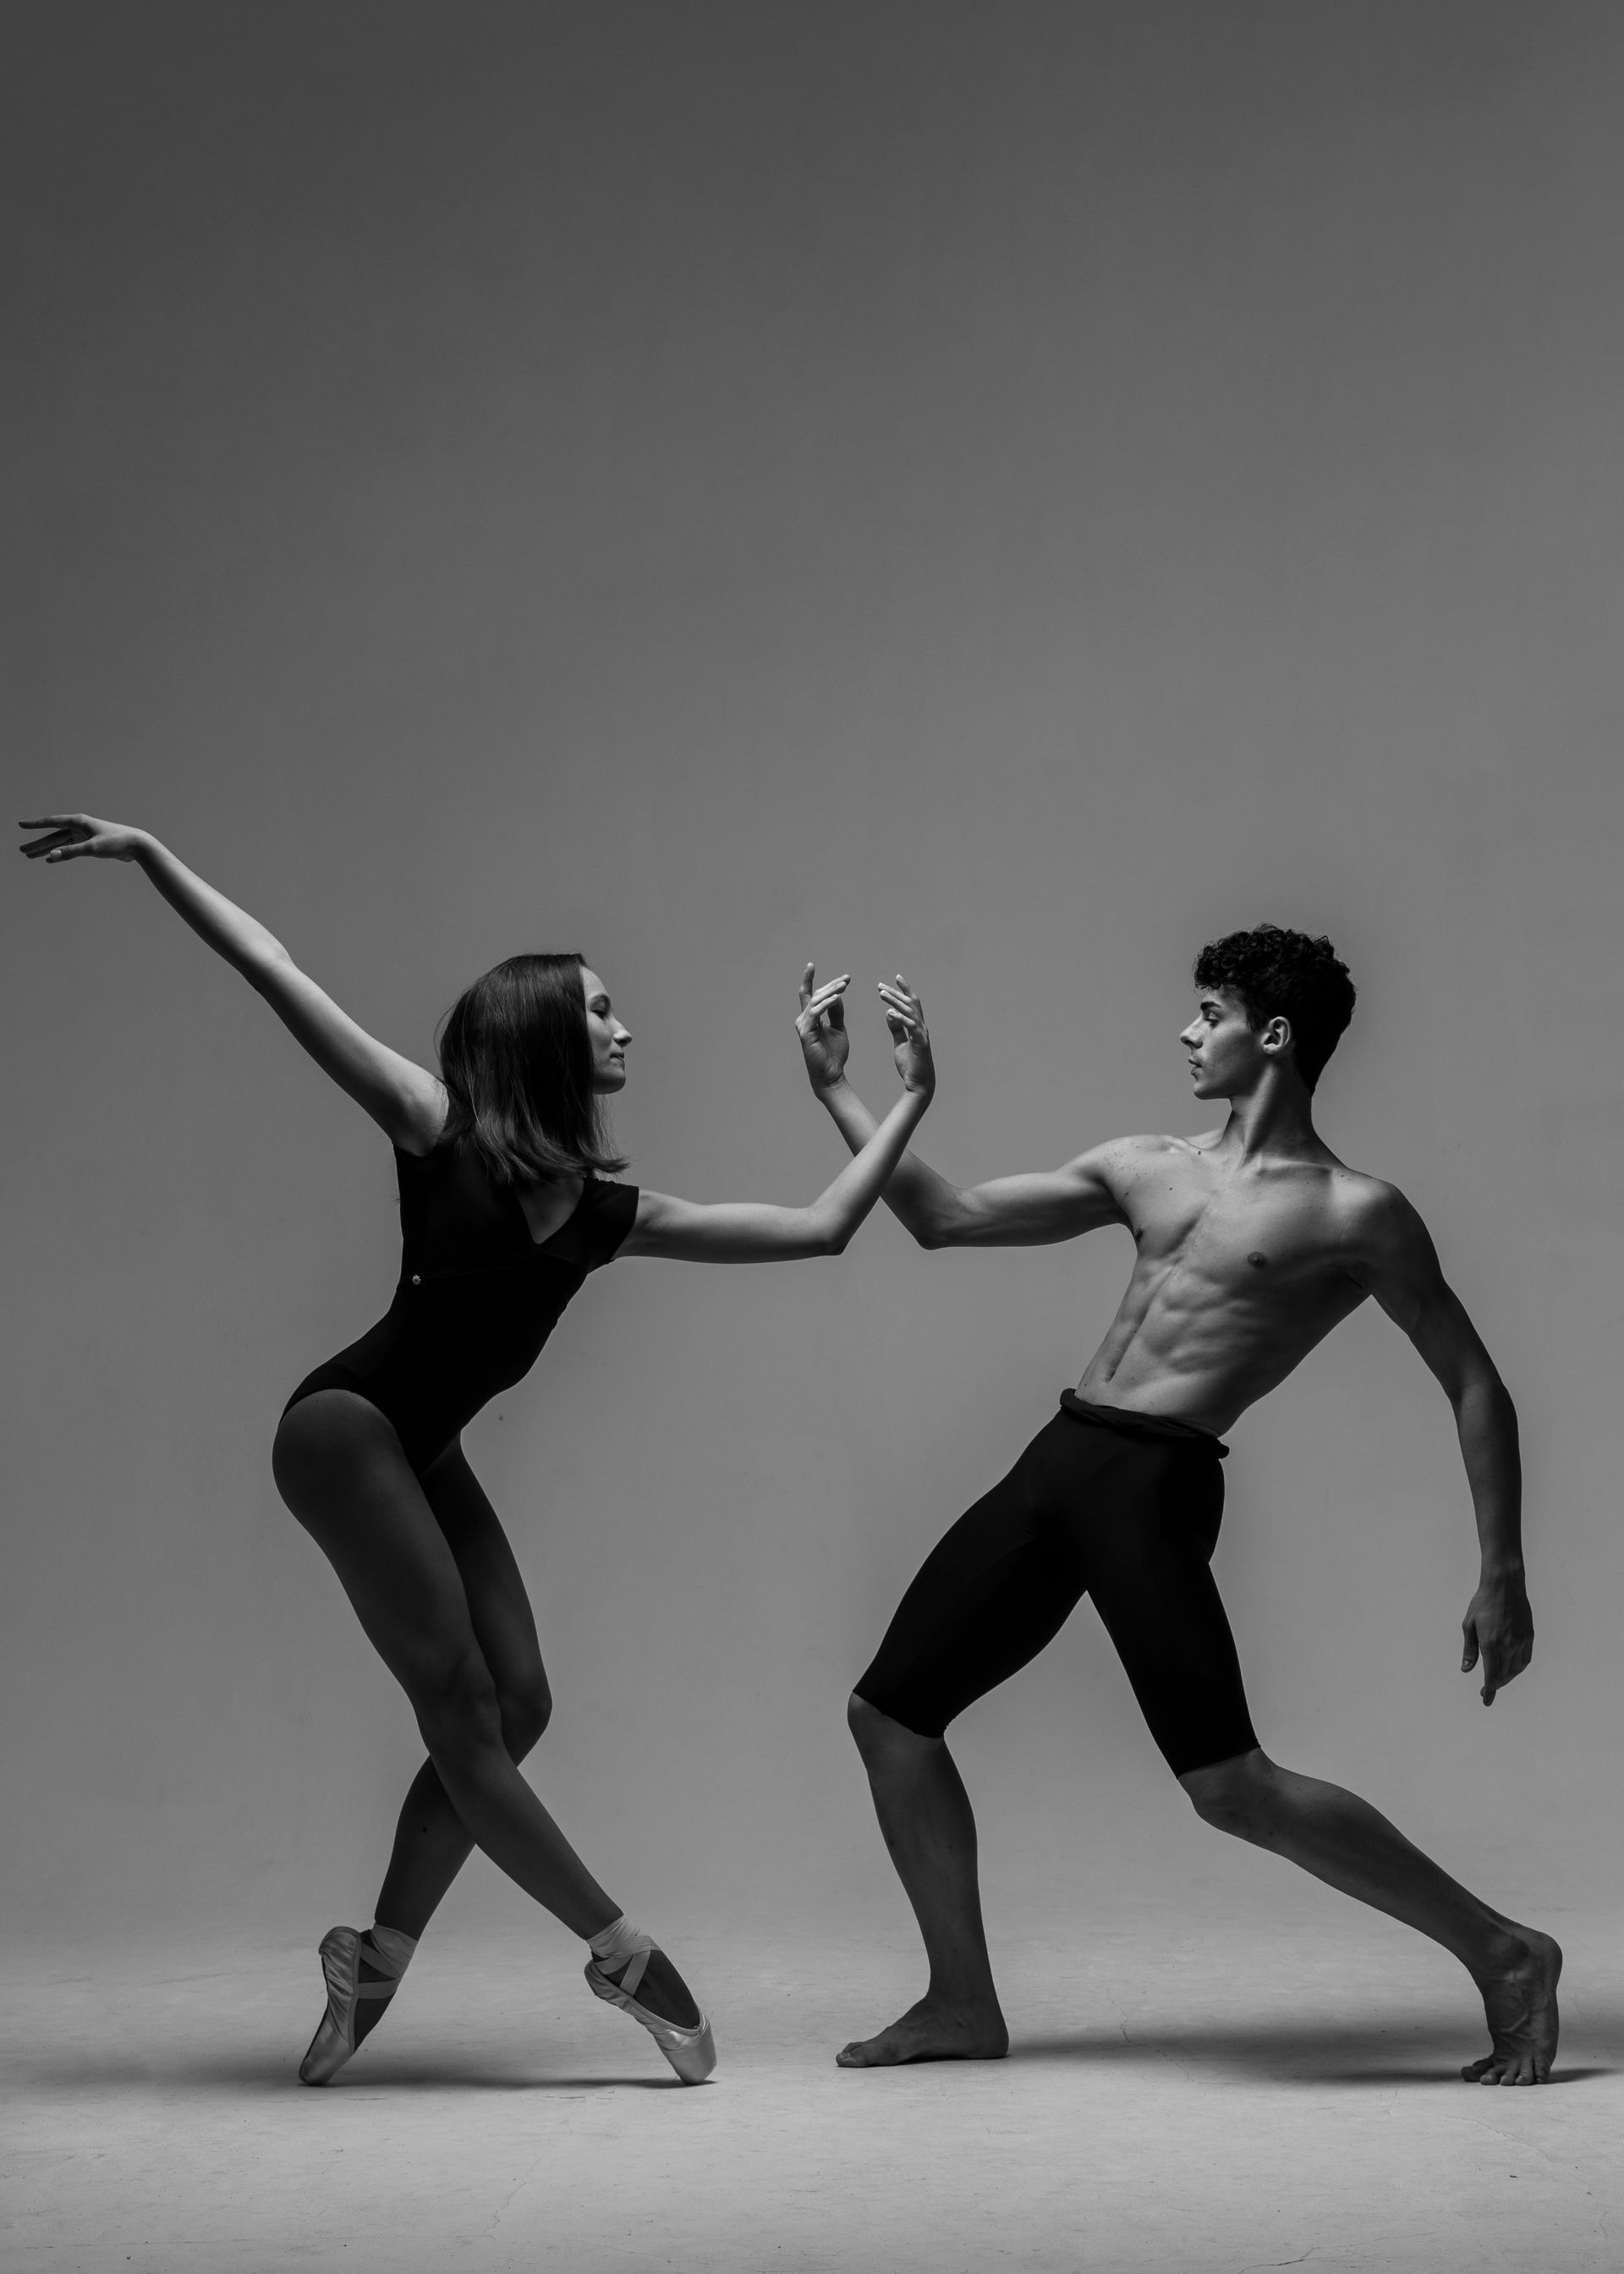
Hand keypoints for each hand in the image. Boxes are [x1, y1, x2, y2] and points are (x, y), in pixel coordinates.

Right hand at [20, 814, 148, 863]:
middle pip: (53, 836)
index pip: (51, 822)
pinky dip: (60, 854)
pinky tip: (51, 860)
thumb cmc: (116, 842)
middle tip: (22, 850)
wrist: (136, 845)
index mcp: (78, 822)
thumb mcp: (93, 848)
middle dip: (37, 843)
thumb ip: (72, 852)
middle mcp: (79, 827)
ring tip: (31, 856)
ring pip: (60, 843)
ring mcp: (84, 835)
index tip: (21, 825)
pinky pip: (69, 849)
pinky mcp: (90, 844)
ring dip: (47, 850)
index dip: (35, 824)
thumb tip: (51, 855)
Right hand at [797, 964, 851, 1091]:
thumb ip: (836, 1012)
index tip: (811, 964)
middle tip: (846, 979)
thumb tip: (837, 995)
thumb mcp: (839, 1028)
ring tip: (844, 985)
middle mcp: (803, 1019)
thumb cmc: (834, 1054)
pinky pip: (816, 1013)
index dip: (808, 978)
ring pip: (815, 1001)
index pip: (808, 994)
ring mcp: (803, 1026)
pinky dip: (826, 1004)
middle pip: (815, 995)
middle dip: (831, 985)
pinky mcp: (806, 1033)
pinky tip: (837, 998)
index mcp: (810, 1018)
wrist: (832, 1074)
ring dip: (830, 991)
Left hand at [878, 975, 933, 1097]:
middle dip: (896, 992)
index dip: (904, 990)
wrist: (919, 1084)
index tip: (895, 978)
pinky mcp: (920, 1043)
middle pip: (910, 1003)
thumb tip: (889, 1013)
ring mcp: (922, 1034)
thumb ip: (896, 1028)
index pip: (911, 1003)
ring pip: (910, 1012)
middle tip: (880, 985)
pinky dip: (900, 1018)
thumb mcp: (899, 1043)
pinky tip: (889, 1013)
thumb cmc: (910, 1065)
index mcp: (916, 1026)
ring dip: (895, 1001)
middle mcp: (921, 1027)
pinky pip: (910, 1027)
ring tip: (881, 994)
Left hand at [1461, 1572, 1533, 1703]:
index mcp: (1490, 1643)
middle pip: (1503, 1675)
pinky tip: (1511, 1670)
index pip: (1491, 1676)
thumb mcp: (1469, 1625)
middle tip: (1485, 1690)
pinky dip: (1517, 1669)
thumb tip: (1466, 1670)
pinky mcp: (1529, 1636)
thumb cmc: (1482, 1603)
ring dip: (1506, 1678)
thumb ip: (1469, 1650)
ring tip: (1497, 1681)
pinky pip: (1525, 1660)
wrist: (1505, 1586)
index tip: (1486, 1701)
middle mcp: (1508, 1645)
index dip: (1489, 1691)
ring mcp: (1520, 1641)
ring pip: (1515, 1670)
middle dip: (1494, 1686)